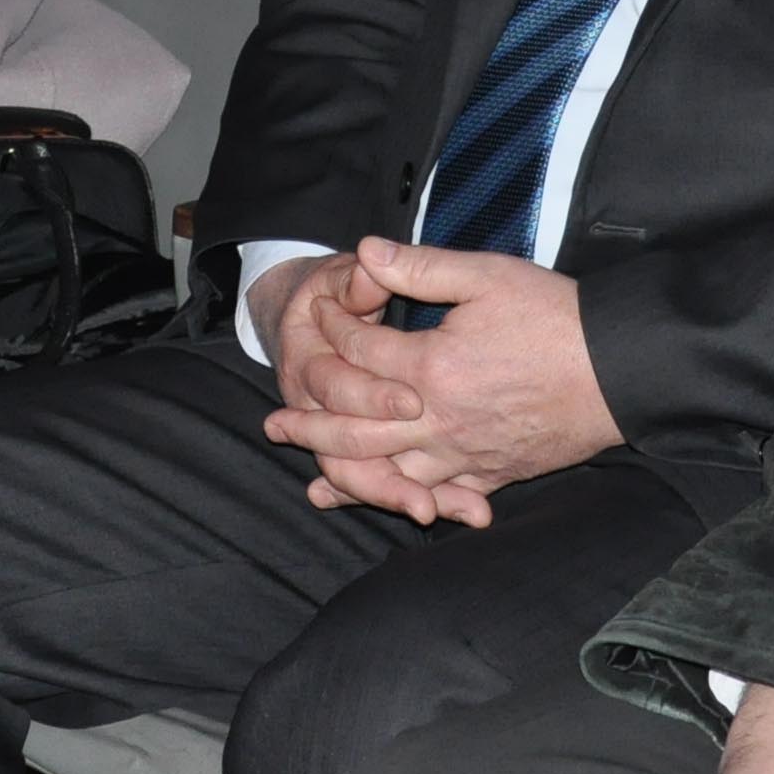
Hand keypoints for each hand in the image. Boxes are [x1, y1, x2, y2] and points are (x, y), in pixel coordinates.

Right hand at [249, 252, 434, 510]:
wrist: (303, 312)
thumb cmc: (329, 289)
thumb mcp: (338, 277)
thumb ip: (360, 275)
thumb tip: (371, 257)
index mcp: (312, 360)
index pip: (338, 387)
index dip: (375, 396)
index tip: (415, 404)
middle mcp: (321, 405)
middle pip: (352, 451)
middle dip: (386, 481)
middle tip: (423, 505)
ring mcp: (344, 428)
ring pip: (366, 476)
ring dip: (401, 497)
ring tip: (438, 516)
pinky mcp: (370, 442)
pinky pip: (395, 479)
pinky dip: (432, 495)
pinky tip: (470, 510)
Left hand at [259, 236, 619, 525]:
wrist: (619, 370)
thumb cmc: (556, 318)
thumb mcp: (488, 276)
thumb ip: (421, 267)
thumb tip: (365, 252)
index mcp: (432, 366)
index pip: (359, 356)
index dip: (333, 331)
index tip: (317, 314)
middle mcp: (439, 420)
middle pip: (357, 429)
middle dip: (312, 424)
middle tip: (276, 423)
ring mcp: (465, 453)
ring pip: (390, 473)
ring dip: (345, 473)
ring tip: (312, 478)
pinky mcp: (491, 473)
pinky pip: (438, 495)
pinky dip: (406, 502)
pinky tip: (392, 506)